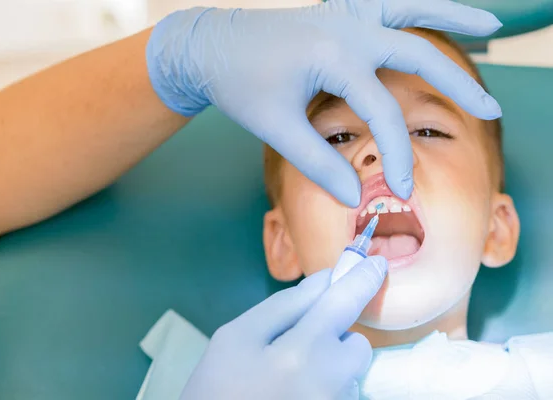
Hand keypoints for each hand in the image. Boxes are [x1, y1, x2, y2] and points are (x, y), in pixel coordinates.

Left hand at [146, 0, 501, 206]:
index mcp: (334, 54)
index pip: (383, 110)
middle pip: (417, 53)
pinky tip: (434, 11)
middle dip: (456, 84)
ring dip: (451, 16)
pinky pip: (388, 2)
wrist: (211, 48)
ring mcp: (345, 12)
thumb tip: (353, 196)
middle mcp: (348, 26)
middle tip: (491, 110)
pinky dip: (417, 4)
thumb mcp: (276, 129)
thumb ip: (318, 163)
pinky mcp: (338, 11)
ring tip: (490, 27)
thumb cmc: (241, 86)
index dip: (397, 153)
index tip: (403, 188)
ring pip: (411, 8)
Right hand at [180, 256, 387, 399]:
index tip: (376, 263)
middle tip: (298, 350)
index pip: (342, 304)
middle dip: (336, 339)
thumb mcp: (236, 337)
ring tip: (289, 380)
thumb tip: (326, 279)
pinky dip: (326, 388)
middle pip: (357, 345)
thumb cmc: (215, 388)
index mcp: (300, 353)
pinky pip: (343, 393)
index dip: (362, 280)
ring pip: (349, 372)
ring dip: (331, 368)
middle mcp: (329, 383)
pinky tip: (295, 393)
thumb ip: (284, 305)